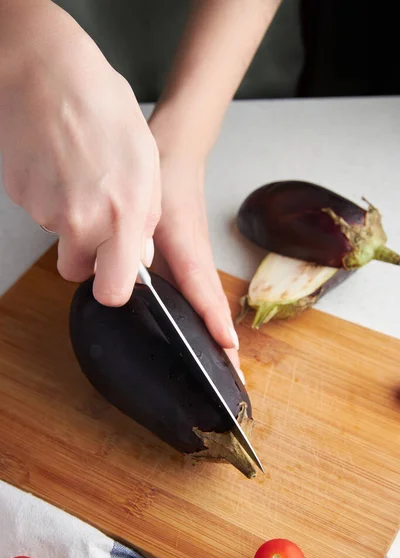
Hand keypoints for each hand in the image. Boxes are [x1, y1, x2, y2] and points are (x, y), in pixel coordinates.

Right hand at [0, 1, 159, 305]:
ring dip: (71, 219)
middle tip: (97, 221)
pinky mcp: (21, 198)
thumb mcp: (147, 166)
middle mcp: (81, 222)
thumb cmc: (103, 110)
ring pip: (60, 238)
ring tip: (81, 175)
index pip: (112, 291)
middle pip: (77, 271)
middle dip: (88, 256)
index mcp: (122, 216)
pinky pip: (40, 212)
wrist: (47, 74)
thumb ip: (146, 219)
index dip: (114, 287)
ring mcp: (45, 212)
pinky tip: (61, 167)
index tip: (116, 275)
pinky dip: (51, 198)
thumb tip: (139, 256)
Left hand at [149, 121, 241, 375]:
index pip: (204, 293)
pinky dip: (211, 323)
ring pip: (212, 308)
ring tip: (227, 376)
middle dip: (226, 350)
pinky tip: (206, 340)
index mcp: (188, 249)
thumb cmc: (162, 174)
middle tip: (236, 389)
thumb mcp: (140, 206)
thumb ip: (127, 241)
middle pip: (216, 312)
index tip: (226, 349)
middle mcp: (199, 261)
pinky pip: (204, 298)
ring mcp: (198, 262)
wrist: (179, 149)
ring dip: (221, 341)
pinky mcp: (193, 260)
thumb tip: (112, 279)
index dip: (213, 323)